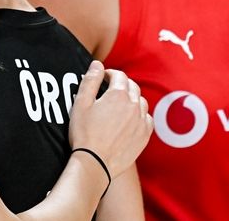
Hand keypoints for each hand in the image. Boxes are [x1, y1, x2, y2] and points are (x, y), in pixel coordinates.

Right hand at [68, 61, 152, 177]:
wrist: (95, 163)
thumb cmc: (84, 133)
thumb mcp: (81, 103)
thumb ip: (90, 80)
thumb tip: (97, 64)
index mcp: (118, 95)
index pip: (119, 76)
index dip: (110, 74)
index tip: (103, 78)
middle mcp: (134, 106)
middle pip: (132, 87)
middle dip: (122, 84)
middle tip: (110, 89)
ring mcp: (141, 121)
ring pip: (141, 102)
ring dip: (132, 98)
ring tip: (120, 104)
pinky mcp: (144, 136)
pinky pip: (147, 119)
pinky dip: (140, 115)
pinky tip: (131, 119)